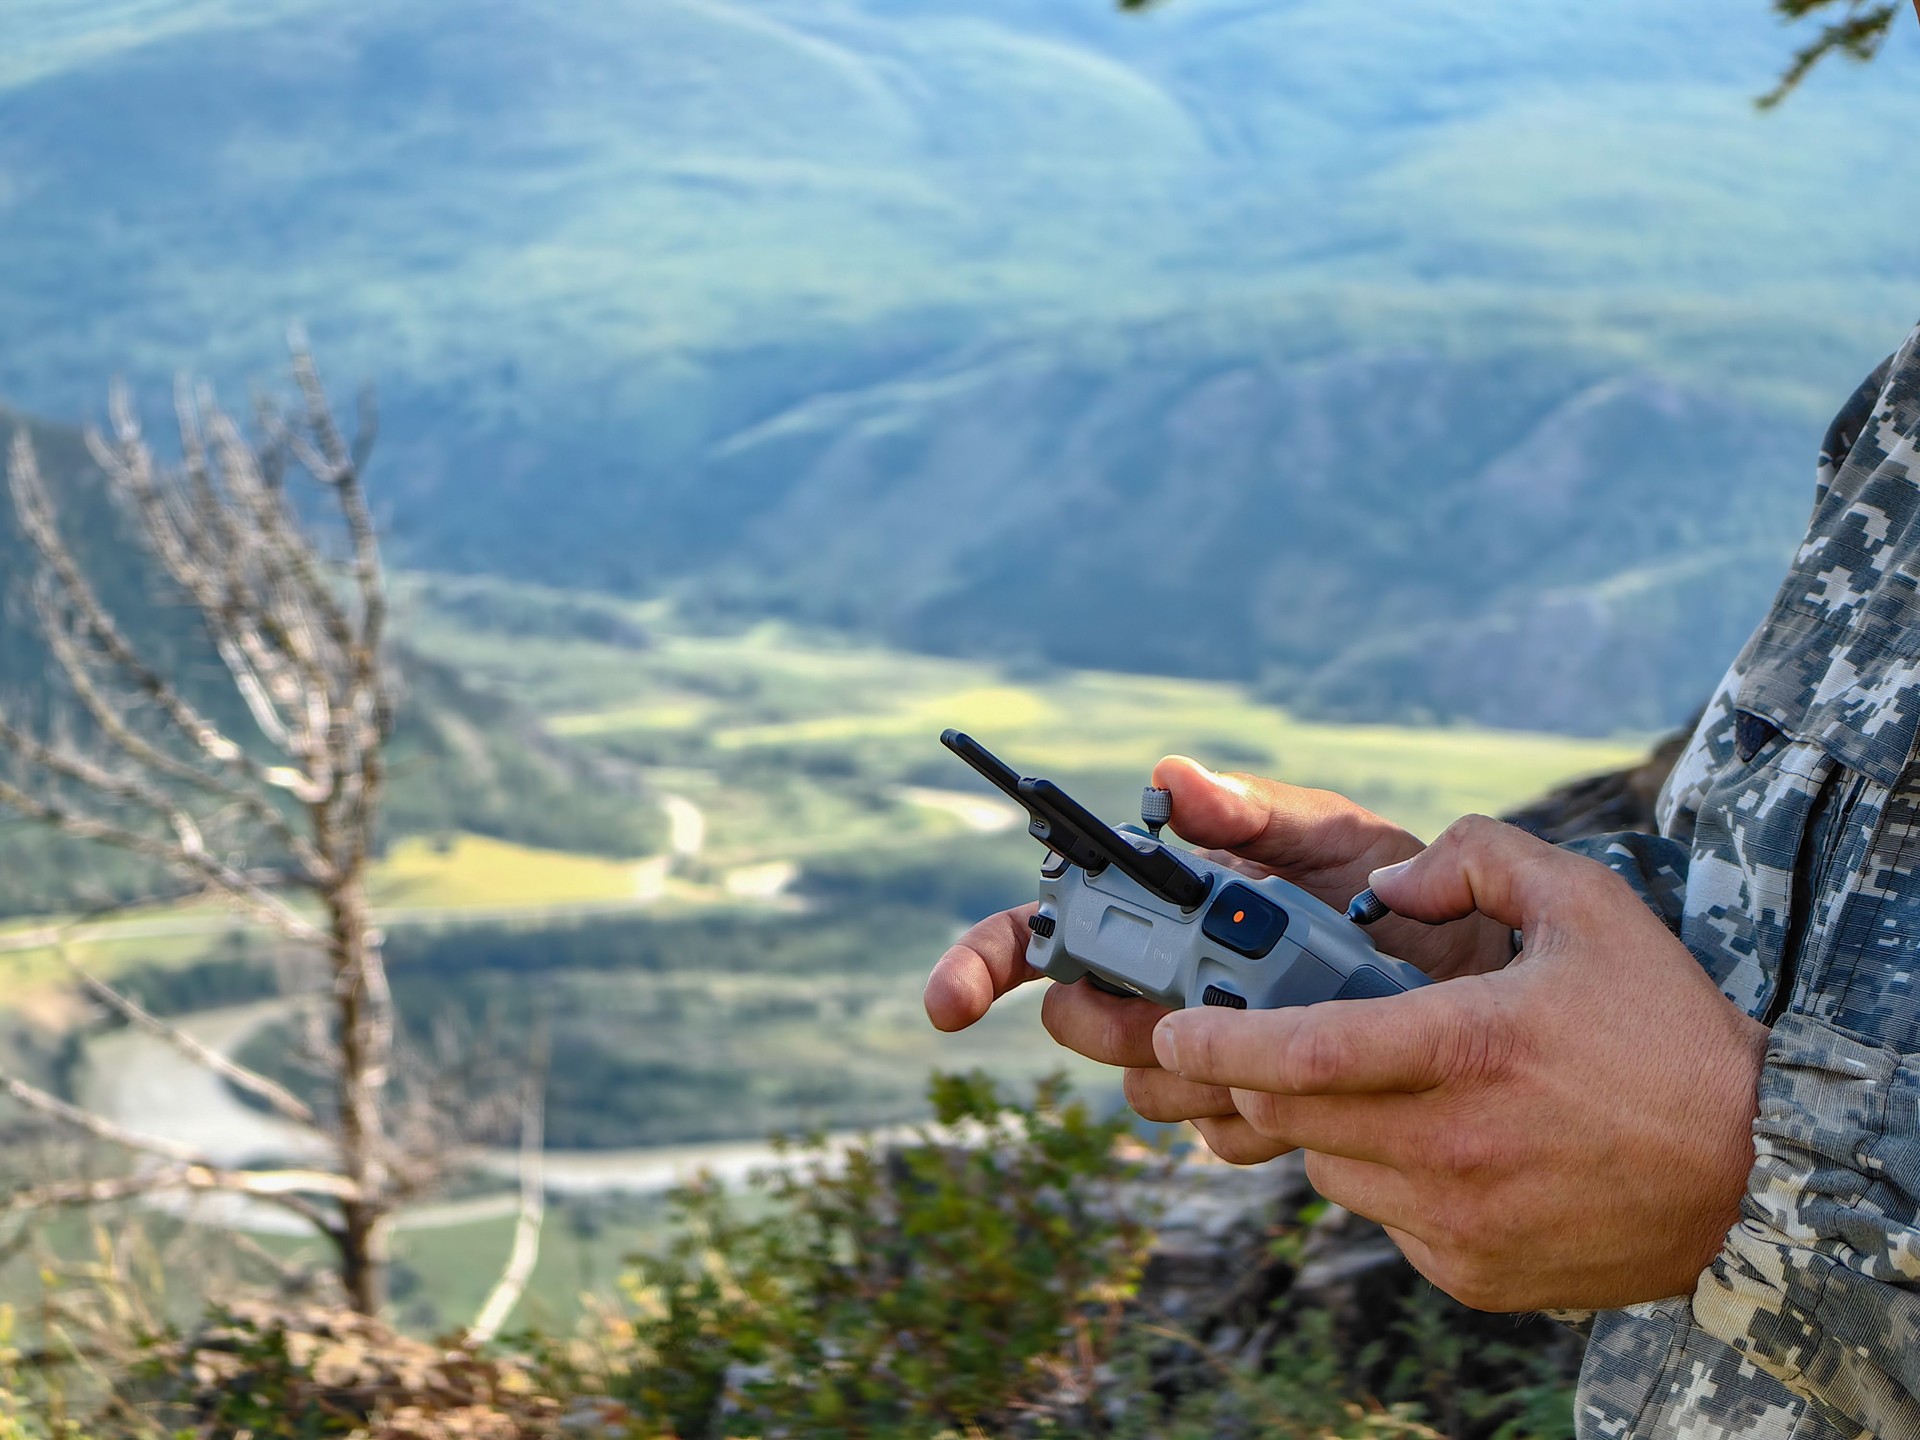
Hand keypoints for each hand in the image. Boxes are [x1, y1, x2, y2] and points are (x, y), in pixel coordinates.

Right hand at [924, 759, 1514, 1163]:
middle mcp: (1165, 982)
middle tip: (1184, 1000)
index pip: (1040, 932)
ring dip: (1202, 1063)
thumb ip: (1248, 809)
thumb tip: (1169, 776)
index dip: (981, 963)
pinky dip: (1259, 1108)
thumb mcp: (1330, 834)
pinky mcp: (1252, 1109)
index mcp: (1160, 909)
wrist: (1482, 981)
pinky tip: (1311, 1075)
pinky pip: (1218, 1133)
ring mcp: (1203, 1051)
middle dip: (1118, 1018)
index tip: (949, 1002)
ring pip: (1145, 1088)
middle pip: (1079, 1021)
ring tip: (1280, 1025)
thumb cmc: (1397, 890)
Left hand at [1151, 815, 1768, 1310]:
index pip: (1299, 1052)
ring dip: (1335, 1124)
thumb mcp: (1589, 905)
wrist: (1756, 1174)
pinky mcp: (1467, 1273)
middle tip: (1279, 1040)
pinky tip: (1456, 1148)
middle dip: (1269, 1072)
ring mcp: (1455, 1219)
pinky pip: (1384, 1218)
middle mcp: (1448, 1144)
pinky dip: (1390, 1179)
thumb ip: (1478, 856)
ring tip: (1407, 1089)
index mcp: (1464, 1048)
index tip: (1169, 1030)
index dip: (1216, 1042)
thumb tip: (1387, 881)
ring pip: (1332, 1166)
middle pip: (1294, 1112)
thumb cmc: (1666, 1032)